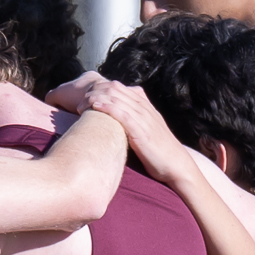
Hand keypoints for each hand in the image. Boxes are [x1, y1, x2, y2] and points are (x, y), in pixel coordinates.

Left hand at [48, 75, 187, 177]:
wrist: (177, 166)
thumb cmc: (159, 153)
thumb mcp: (146, 133)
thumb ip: (133, 124)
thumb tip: (113, 125)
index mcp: (145, 107)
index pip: (122, 89)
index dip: (102, 89)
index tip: (86, 98)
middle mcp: (145, 109)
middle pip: (117, 90)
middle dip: (95, 92)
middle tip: (78, 102)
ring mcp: (144, 119)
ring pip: (118, 99)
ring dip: (97, 98)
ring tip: (80, 103)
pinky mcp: (142, 131)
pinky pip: (123, 114)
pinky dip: (108, 107)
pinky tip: (95, 106)